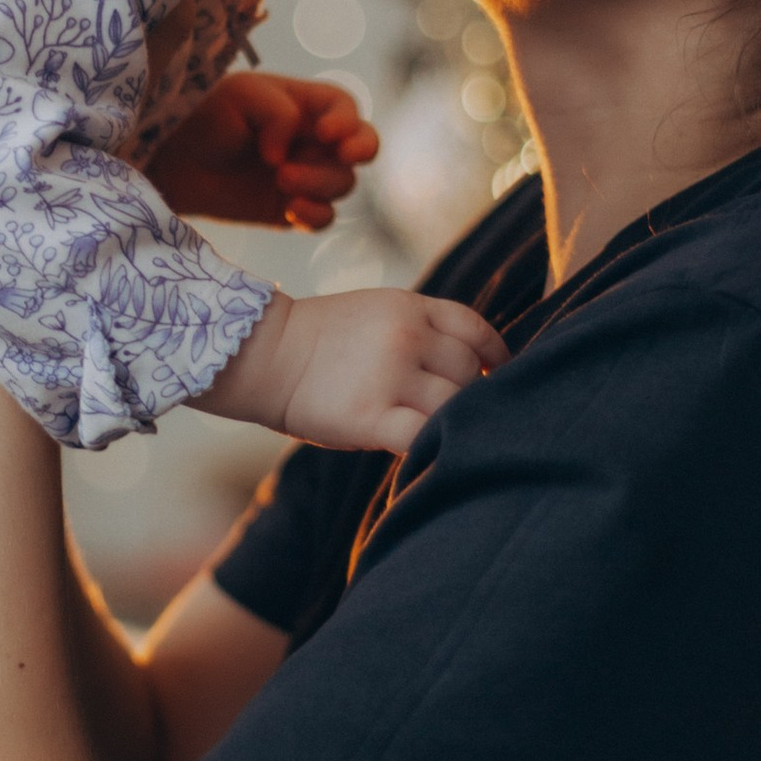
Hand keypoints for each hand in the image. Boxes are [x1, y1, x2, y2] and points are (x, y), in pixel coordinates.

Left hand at [153, 74, 379, 234]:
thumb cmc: (207, 116)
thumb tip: (288, 155)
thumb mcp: (241, 95)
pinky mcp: (292, 211)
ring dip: (319, 182)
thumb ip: (277, 113)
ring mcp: (306, 177)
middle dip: (361, 150)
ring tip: (282, 178)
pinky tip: (290, 210)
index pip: (345, 110)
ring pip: (342, 183)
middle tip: (343, 154)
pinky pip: (325, 217)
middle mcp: (313, 141)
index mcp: (306, 106)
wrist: (173, 162)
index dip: (348, 121)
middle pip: (361, 148)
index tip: (326, 133)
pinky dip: (315, 215)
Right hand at [193, 284, 506, 454]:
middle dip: (469, 393)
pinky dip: (433, 446)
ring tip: (443, 434)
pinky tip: (429, 452)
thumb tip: (470, 368)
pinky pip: (424, 436)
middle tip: (460, 414)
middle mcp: (406, 337)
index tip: (498, 375)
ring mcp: (390, 376)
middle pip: (468, 371)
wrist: (263, 354)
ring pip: (454, 404)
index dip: (495, 356)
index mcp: (409, 308)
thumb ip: (420, 331)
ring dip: (454, 421)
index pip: (474, 329)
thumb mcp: (376, 313)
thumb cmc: (318, 341)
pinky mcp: (372, 416)